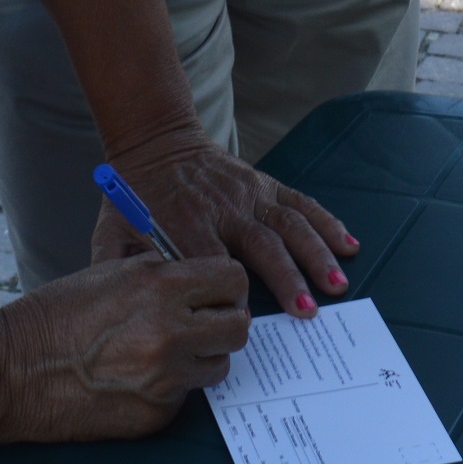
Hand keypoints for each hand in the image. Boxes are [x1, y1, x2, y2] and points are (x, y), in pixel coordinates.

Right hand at [0, 254, 251, 441]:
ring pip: (218, 366)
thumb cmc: (54, 315)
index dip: (227, 285)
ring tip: (165, 352)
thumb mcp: (111, 272)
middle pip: (239, 327)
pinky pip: (185, 397)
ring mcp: (166, 378)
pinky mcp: (157, 415)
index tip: (217, 291)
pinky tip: (136, 379)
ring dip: (201, 357)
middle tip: (203, 323)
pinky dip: (170, 388)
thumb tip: (199, 279)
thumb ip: (162, 273)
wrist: (12, 371)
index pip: (233, 280)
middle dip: (224, 322)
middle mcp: (170, 332)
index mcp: (159, 287)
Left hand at [97, 134, 356, 316]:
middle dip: (285, 278)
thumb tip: (120, 305)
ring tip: (336, 284)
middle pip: (259, 245)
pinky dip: (327, 222)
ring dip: (316, 254)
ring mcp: (248, 194)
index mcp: (184, 221)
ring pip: (289, 225)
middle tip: (306, 312)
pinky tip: (349, 244)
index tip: (244, 318)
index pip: (210, 259)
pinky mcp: (265, 184)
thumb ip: (116, 265)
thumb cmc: (135, 198)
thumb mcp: (113, 230)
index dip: (228, 289)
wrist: (155, 144)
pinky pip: (301, 203)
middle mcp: (222, 207)